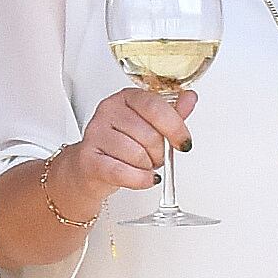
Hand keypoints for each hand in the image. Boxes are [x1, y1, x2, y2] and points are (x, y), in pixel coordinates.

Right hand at [58, 86, 193, 205]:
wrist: (89, 166)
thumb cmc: (121, 145)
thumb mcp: (149, 125)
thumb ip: (171, 114)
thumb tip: (189, 98)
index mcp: (126, 98)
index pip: (155, 107)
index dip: (175, 127)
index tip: (183, 142)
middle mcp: (108, 111)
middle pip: (149, 134)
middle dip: (159, 153)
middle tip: (155, 157)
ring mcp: (96, 134)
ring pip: (137, 154)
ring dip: (147, 166)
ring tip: (141, 165)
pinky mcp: (88, 159)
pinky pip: (121, 172)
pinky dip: (139, 179)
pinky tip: (144, 178)